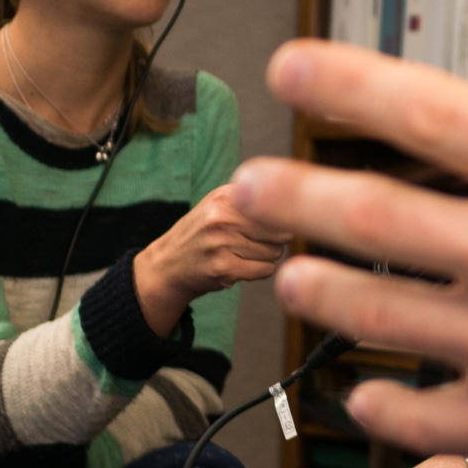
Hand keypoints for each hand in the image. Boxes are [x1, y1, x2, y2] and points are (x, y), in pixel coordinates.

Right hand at [135, 184, 292, 335]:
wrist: (166, 265)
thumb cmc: (203, 233)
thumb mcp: (221, 204)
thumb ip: (256, 200)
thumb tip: (301, 208)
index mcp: (226, 196)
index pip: (279, 205)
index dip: (282, 218)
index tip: (271, 225)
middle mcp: (223, 216)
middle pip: (281, 231)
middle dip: (275, 240)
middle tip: (255, 242)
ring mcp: (222, 243)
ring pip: (275, 252)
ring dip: (266, 257)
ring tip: (243, 253)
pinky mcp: (223, 268)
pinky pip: (265, 270)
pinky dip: (259, 271)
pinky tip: (241, 267)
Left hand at [231, 0, 467, 467]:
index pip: (428, 111)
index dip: (345, 81)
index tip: (292, 66)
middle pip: (373, 217)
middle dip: (294, 195)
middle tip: (247, 184)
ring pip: (380, 313)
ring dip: (322, 288)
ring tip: (290, 271)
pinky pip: (420, 415)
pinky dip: (378, 403)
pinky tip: (359, 387)